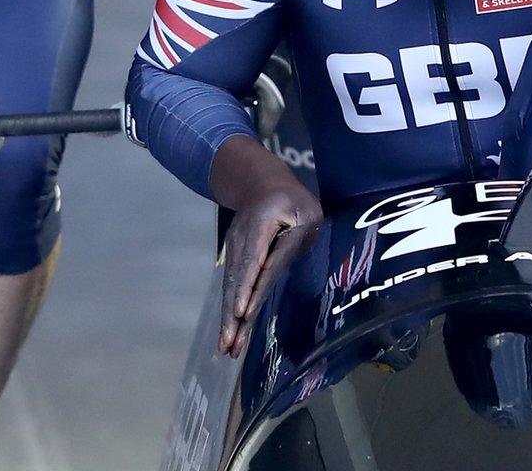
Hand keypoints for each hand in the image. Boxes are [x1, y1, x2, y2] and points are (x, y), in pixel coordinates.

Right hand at [210, 135, 321, 357]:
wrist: (260, 184)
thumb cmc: (291, 201)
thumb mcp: (305, 214)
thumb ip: (293, 243)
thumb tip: (277, 271)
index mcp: (260, 225)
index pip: (256, 262)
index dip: (249, 288)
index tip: (242, 311)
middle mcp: (240, 241)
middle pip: (236, 281)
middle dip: (232, 315)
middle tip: (228, 344)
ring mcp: (233, 251)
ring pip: (231, 288)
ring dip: (228, 319)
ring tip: (226, 348)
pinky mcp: (233, 260)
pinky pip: (232, 287)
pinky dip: (230, 310)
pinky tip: (230, 332)